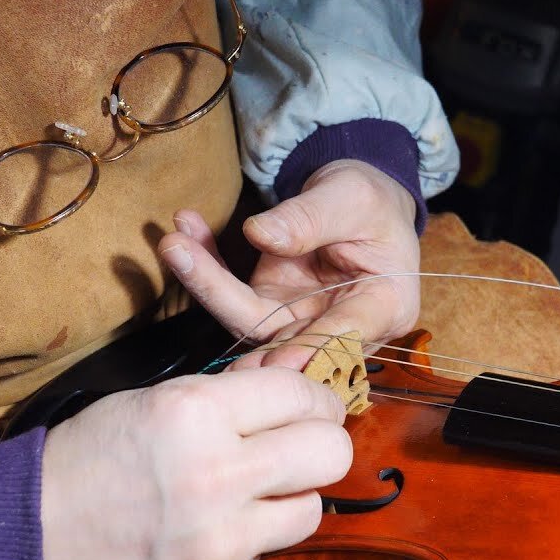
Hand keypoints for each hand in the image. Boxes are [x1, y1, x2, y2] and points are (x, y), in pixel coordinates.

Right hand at [39, 367, 350, 559]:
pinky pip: (264, 557)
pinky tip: (203, 536)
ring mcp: (222, 542)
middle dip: (320, 444)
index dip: (313, 400)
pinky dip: (245, 544)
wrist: (22, 542)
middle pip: (332, 453)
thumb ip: (229, 395)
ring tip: (248, 495)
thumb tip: (294, 377)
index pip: (304, 397)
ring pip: (311, 511)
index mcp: (197, 414)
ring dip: (288, 499)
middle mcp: (218, 476)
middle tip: (298, 447)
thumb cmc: (85, 461)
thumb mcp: (154, 402)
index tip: (308, 409)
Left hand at [159, 159, 420, 370]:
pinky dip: (206, 268)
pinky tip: (185, 234)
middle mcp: (341, 329)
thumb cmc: (371, 203)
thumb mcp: (351, 198)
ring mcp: (301, 322)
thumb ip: (310, 219)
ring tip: (174, 241)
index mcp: (384, 308)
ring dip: (205, 281)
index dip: (306, 350)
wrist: (360, 204)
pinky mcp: (272, 309)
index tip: (268, 361)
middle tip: (182, 258)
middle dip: (224, 298)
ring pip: (248, 319)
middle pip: (282, 334)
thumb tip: (259, 235)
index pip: (344, 335)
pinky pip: (233, 298)